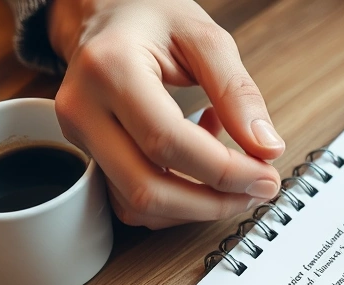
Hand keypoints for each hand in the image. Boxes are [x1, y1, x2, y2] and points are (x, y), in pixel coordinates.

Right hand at [48, 0, 284, 228]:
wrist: (105, 13)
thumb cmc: (151, 19)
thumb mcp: (205, 39)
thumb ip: (238, 92)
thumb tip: (266, 148)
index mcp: (110, 68)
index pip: (168, 142)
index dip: (223, 171)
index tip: (264, 177)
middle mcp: (83, 107)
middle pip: (147, 187)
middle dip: (211, 203)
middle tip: (255, 191)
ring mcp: (78, 136)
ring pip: (137, 205)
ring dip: (194, 205)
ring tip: (229, 172)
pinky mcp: (87, 155)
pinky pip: (130, 202)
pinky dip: (173, 198)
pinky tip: (195, 165)